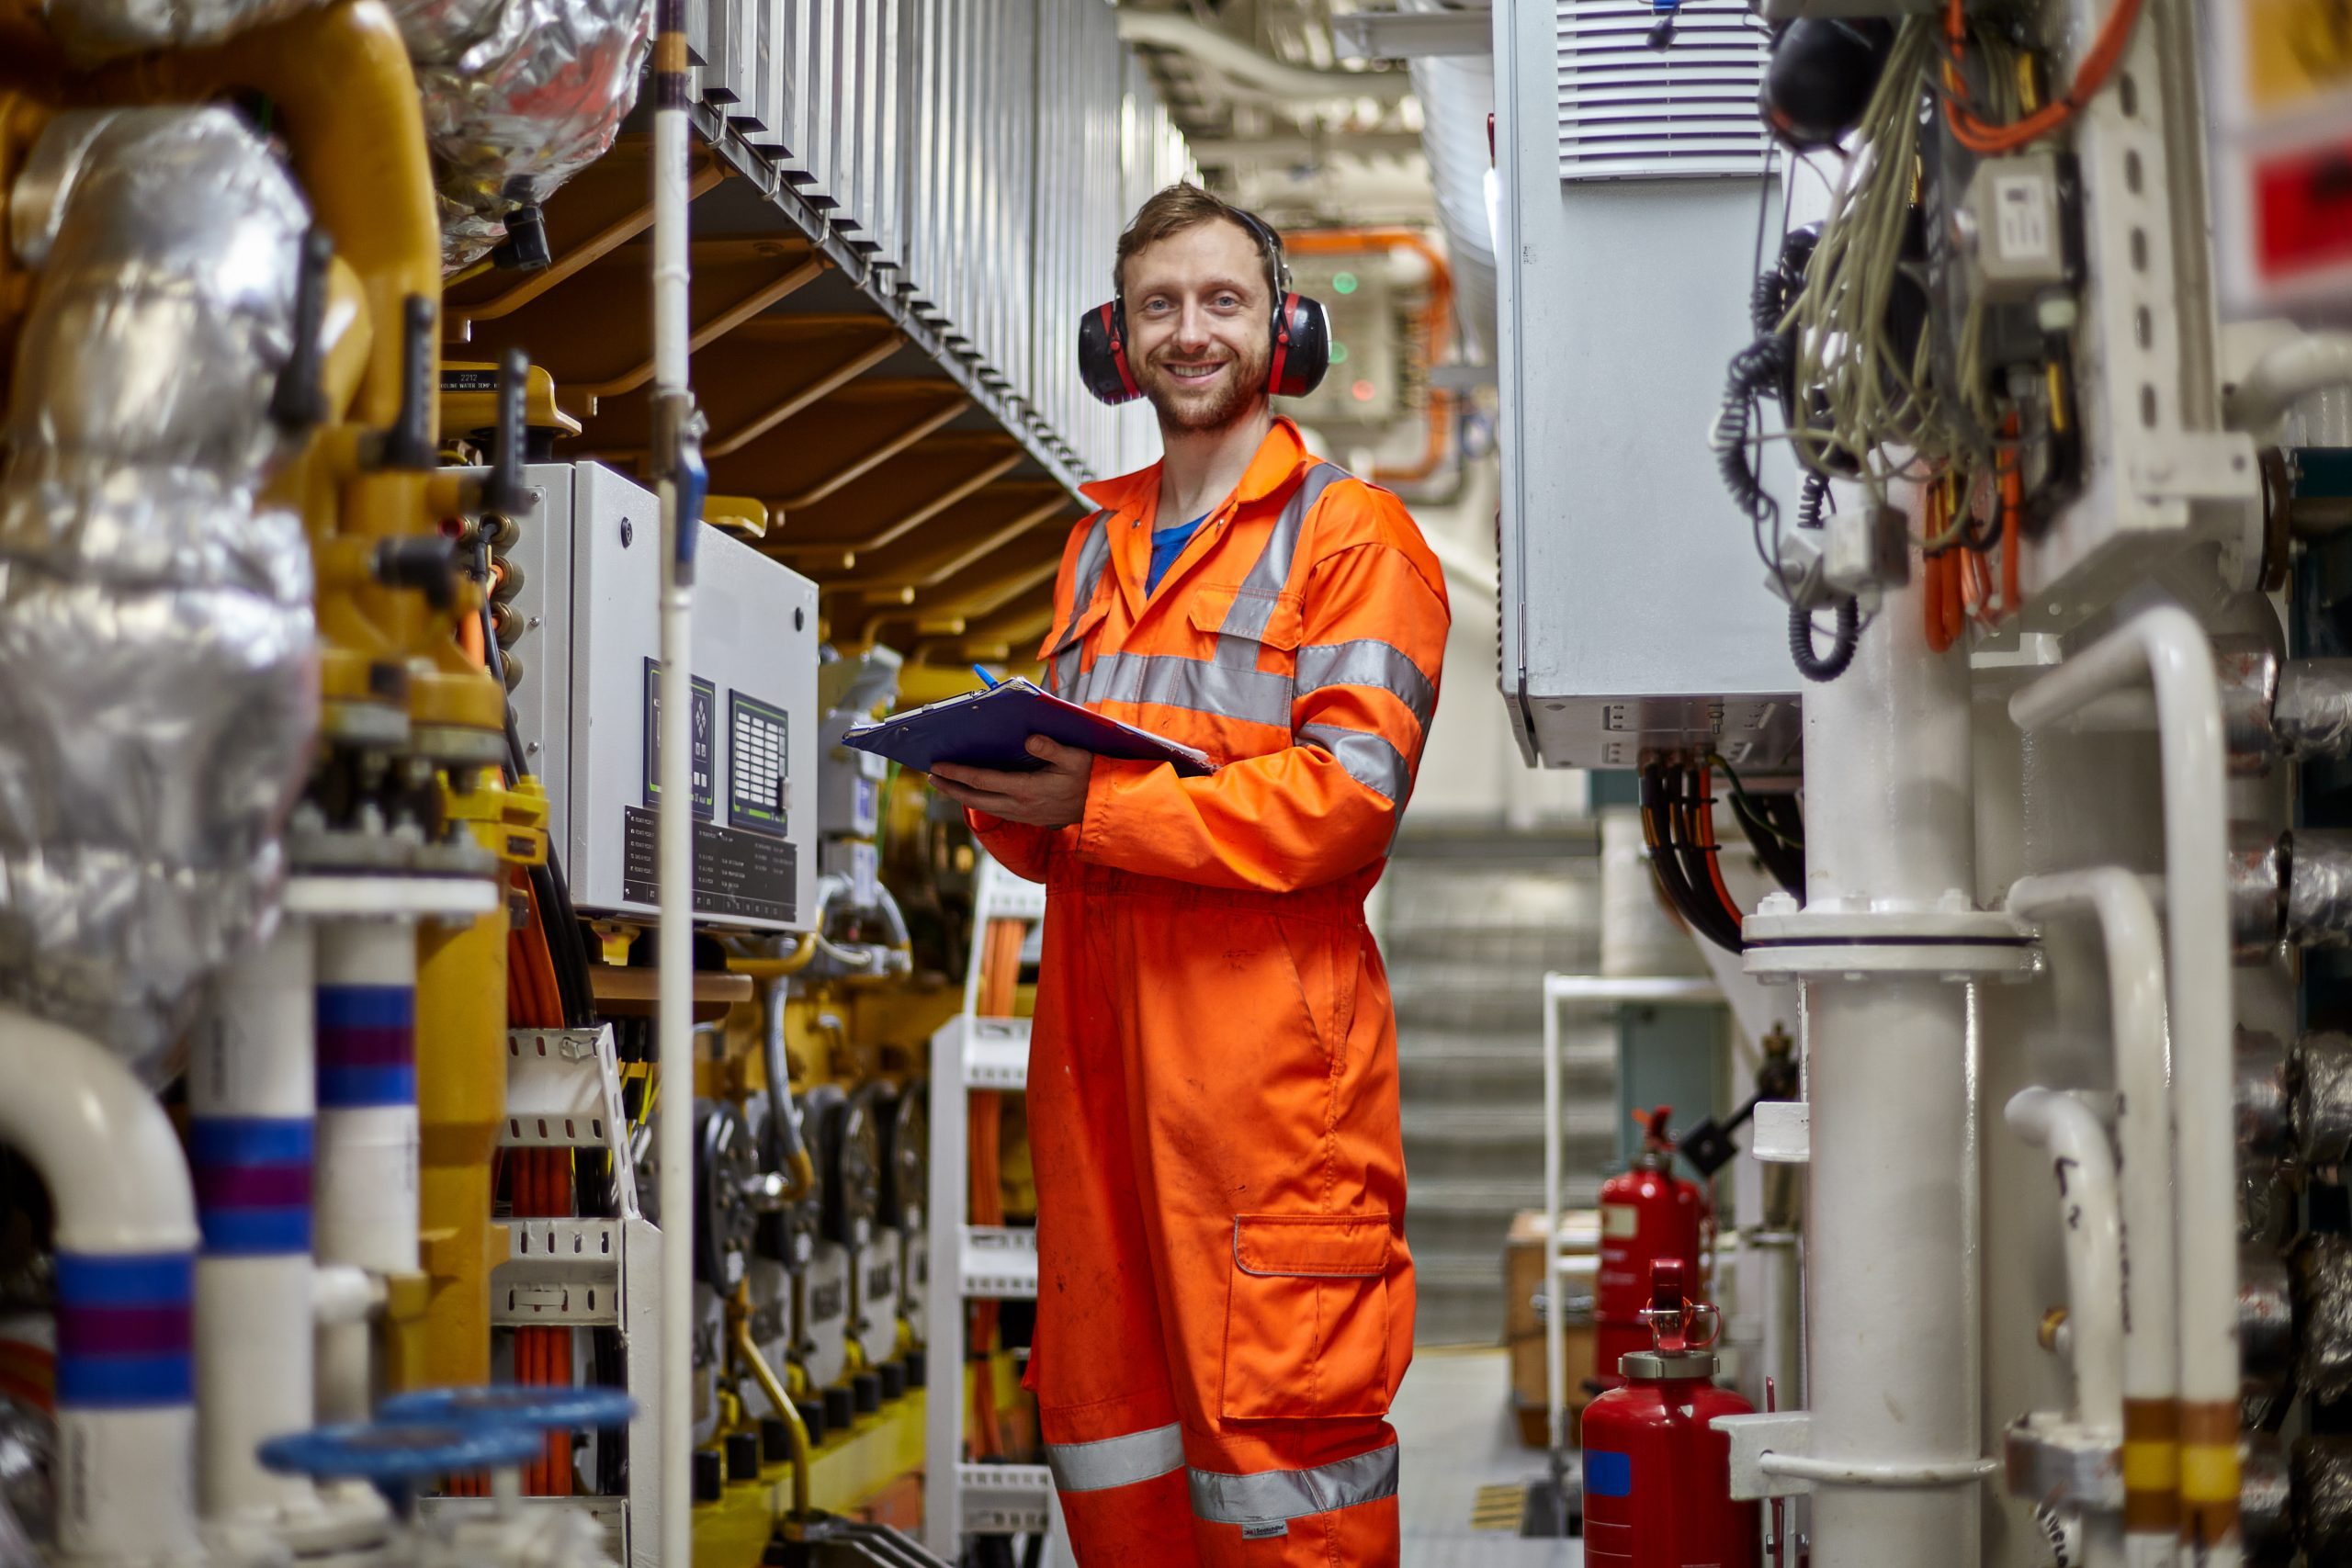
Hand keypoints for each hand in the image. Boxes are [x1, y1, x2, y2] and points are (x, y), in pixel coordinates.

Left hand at [931, 737, 1095, 827]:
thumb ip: (1051, 748)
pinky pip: (995, 810)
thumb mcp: (1075, 758)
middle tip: (931, 776)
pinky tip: (972, 794)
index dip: (958, 773)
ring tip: (944, 784)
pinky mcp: (1027, 817)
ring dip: (960, 795)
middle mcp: (1020, 805)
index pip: (982, 781)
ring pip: (982, 807)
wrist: (1102, 806)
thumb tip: (1029, 739)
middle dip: (950, 786)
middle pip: (975, 798)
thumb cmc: (1089, 776)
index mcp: (1027, 788)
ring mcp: (1022, 814)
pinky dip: (977, 801)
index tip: (938, 766)